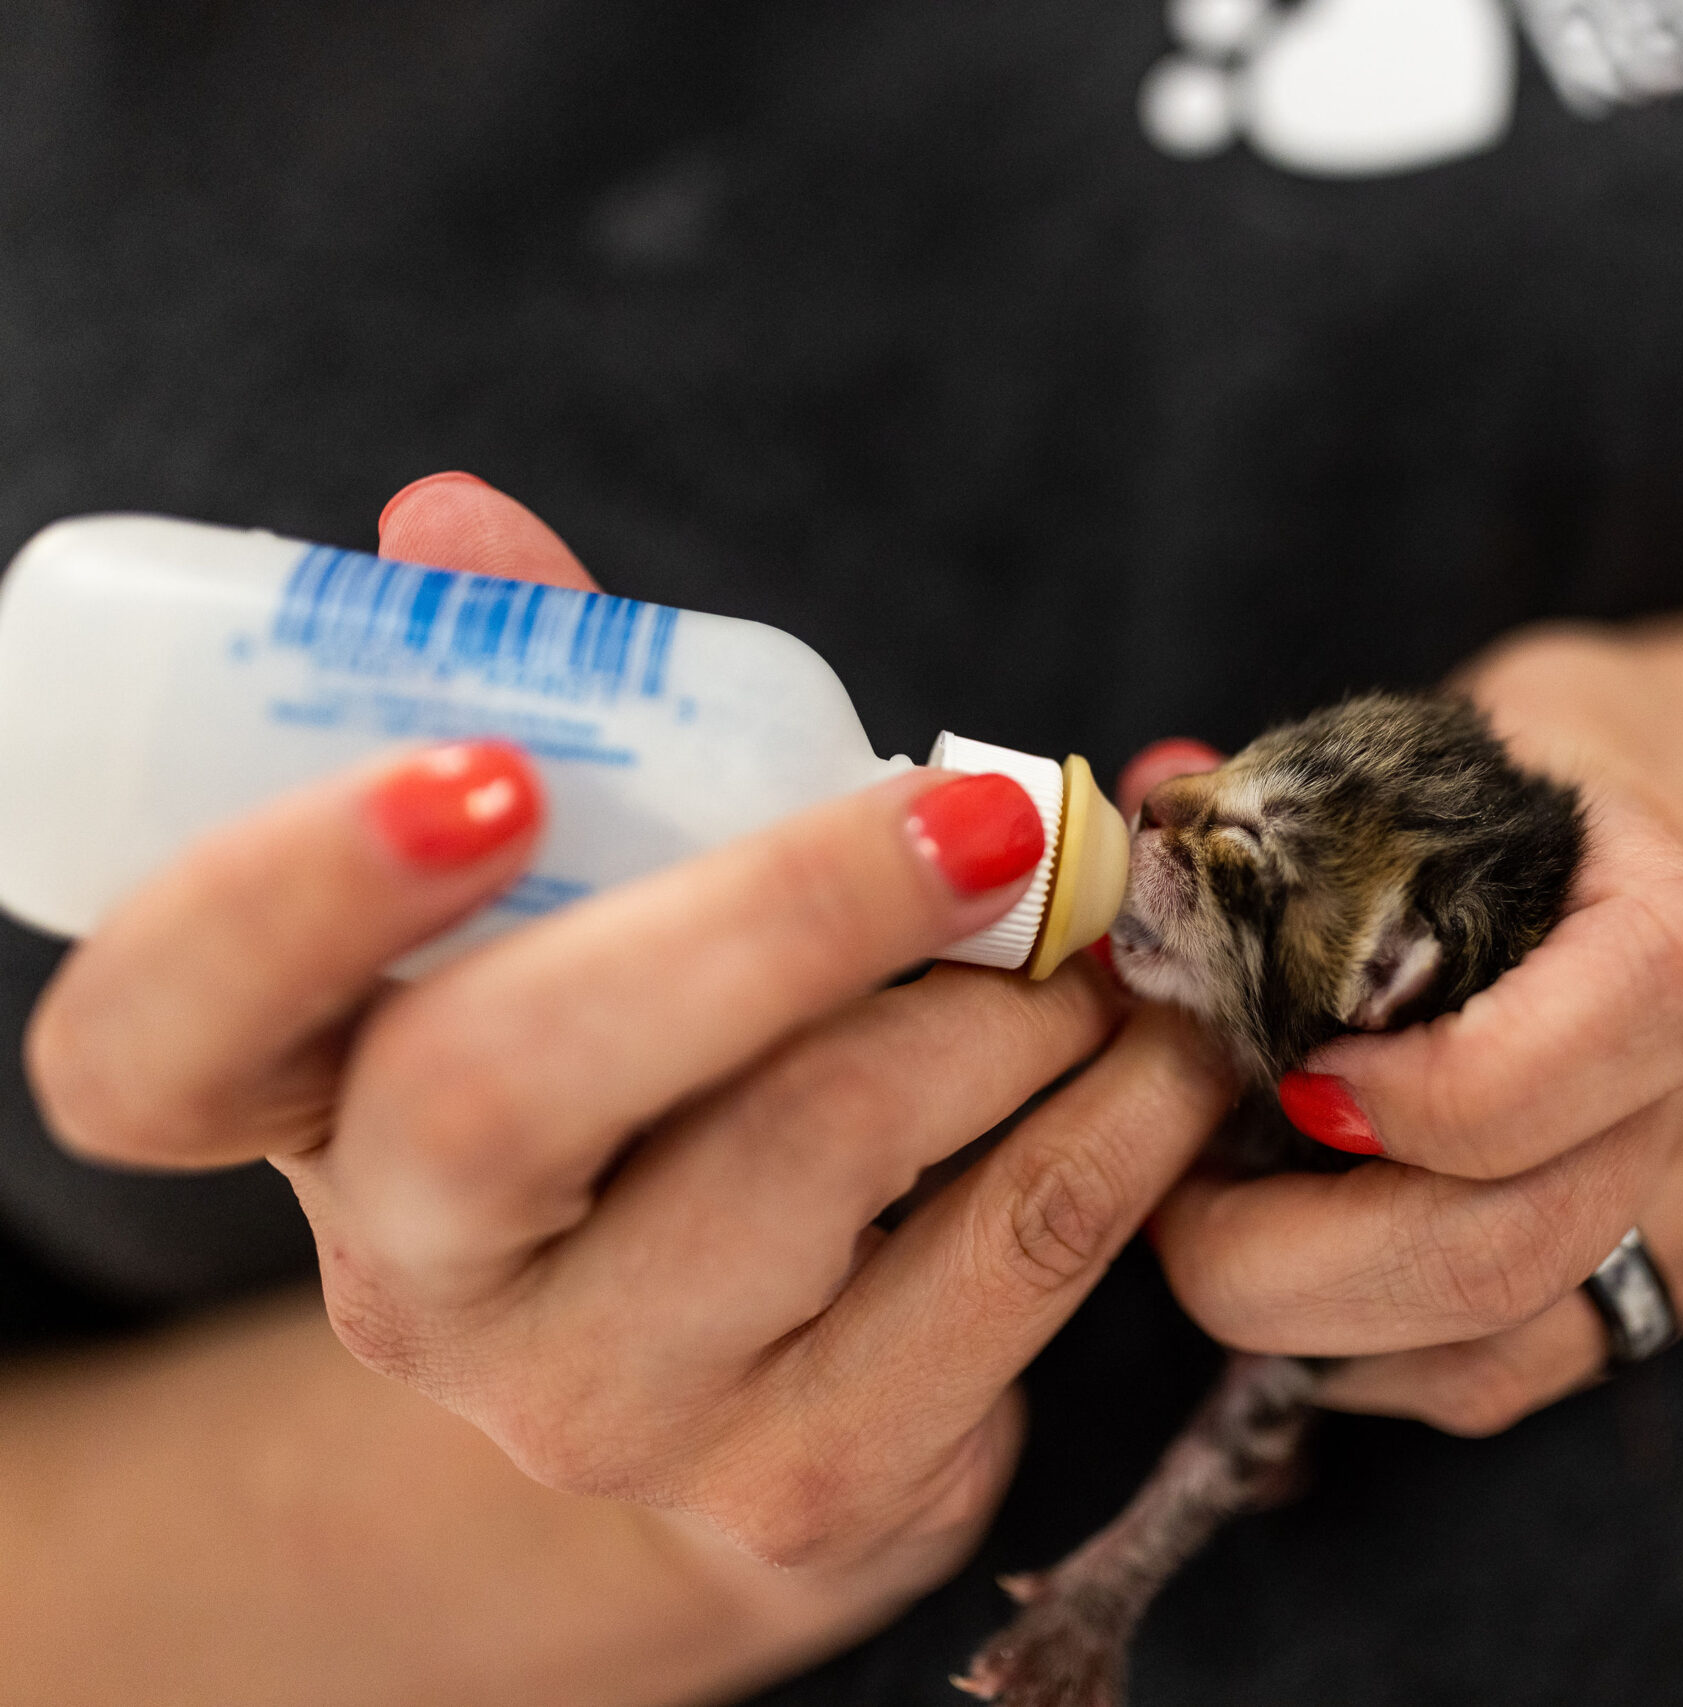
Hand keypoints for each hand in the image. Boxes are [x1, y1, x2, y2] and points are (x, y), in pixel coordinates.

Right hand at [25, 474, 1235, 1647]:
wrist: (779, 1368)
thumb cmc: (681, 1076)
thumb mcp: (603, 905)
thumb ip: (553, 709)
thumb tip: (450, 517)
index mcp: (313, 1105)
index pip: (162, 1040)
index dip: (283, 902)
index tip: (492, 770)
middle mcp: (416, 1285)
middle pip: (504, 1091)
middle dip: (777, 909)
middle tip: (986, 819)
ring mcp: (597, 1408)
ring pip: (812, 1151)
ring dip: (1006, 1003)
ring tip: (1093, 933)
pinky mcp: (798, 1484)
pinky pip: (999, 1269)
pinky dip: (1115, 1122)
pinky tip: (1157, 1052)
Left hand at [1143, 564, 1682, 1433]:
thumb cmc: (1635, 761)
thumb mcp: (1497, 714)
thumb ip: (1327, 788)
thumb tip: (1139, 830)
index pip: (1522, 1087)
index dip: (1369, 1106)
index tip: (1277, 1069)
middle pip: (1496, 1261)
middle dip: (1282, 1265)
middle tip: (1176, 1202)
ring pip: (1502, 1355)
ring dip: (1318, 1327)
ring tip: (1226, 1231)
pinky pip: (1524, 1370)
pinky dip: (1391, 1347)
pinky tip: (1324, 1265)